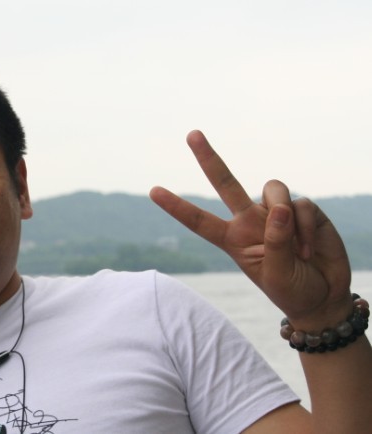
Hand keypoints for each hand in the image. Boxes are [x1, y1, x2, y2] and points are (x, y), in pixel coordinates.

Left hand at [149, 130, 351, 327]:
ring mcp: (276, 212)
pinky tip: (308, 248)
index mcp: (232, 239)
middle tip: (191, 134)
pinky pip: (301, 204)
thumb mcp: (276, 274)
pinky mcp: (303, 209)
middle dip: (209, 158)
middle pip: (225, 183)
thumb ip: (276, 242)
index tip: (153, 191)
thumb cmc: (292, 290)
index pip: (199, 221)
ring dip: (285, 215)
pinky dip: (305, 226)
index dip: (177, 207)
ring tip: (296, 249)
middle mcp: (249, 220)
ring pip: (273, 189)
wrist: (323, 296)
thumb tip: (280, 208)